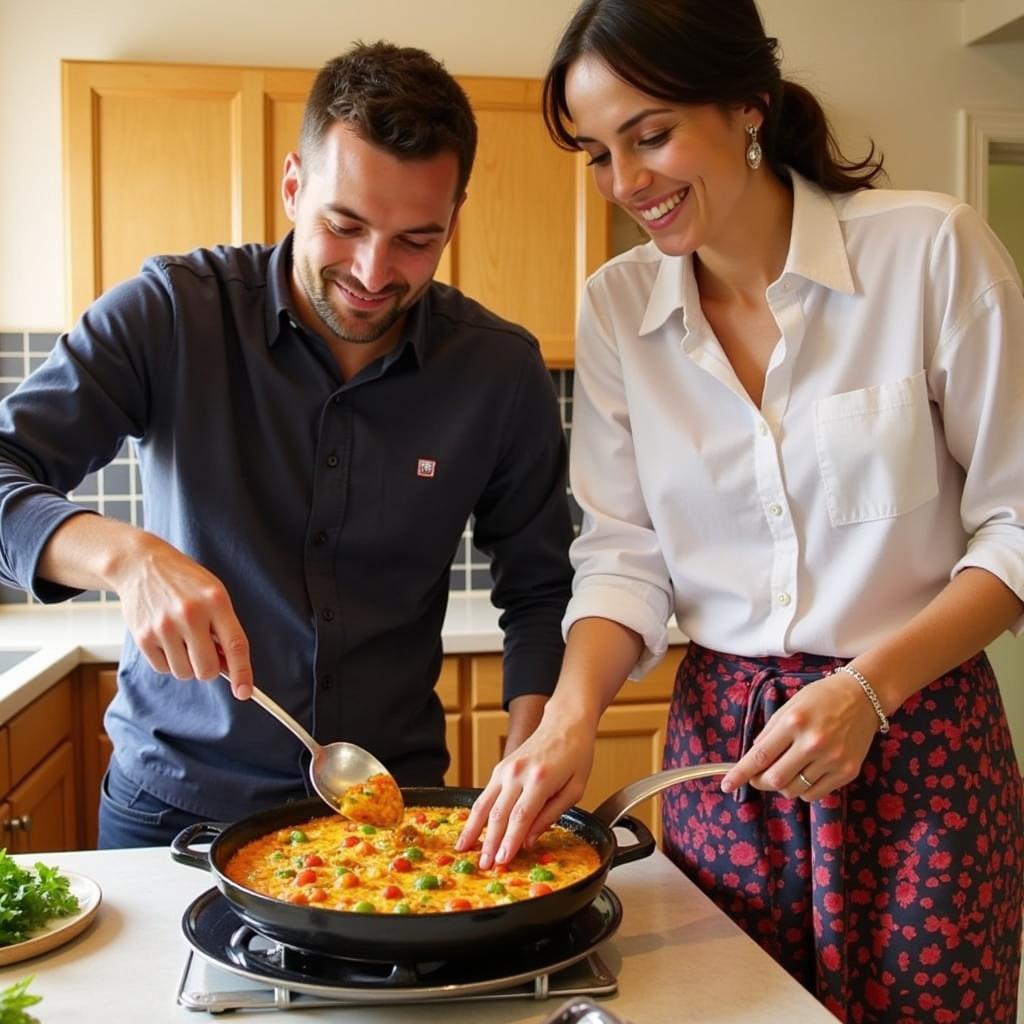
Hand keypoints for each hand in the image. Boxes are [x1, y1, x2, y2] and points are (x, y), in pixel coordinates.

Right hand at [111, 533, 252, 697]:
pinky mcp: (143, 637)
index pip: (235, 645)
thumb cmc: (185, 582)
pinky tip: (168, 639)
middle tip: (206, 651)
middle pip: (207, 669)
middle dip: (210, 668)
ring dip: (188, 664)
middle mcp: (190, 615)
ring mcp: (164, 627)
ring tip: (184, 639)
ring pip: (185, 673)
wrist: (142, 565)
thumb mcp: (214, 594)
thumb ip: (224, 628)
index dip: (243, 672)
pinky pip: (163, 669)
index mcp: (216, 601)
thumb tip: (231, 667)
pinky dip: (169, 661)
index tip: (246, 692)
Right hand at [455, 714, 597, 868]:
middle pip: (499, 814)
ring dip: (473, 830)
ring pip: (484, 804)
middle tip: (483, 866)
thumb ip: (551, 815)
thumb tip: (529, 840)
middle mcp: (518, 772)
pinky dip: (475, 814)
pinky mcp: (499, 768)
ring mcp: (505, 769)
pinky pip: (484, 795)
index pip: (521, 816)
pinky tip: (470, 829)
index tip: (502, 861)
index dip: (510, 842)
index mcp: (541, 778)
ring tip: (464, 850)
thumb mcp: (575, 789)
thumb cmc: (576, 755)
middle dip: (489, 843)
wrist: (565, 722)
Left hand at [720, 671, 880, 800]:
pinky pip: (814, 794)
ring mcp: (832, 760)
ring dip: (782, 786)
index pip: (760, 756)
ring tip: (786, 770)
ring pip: (793, 790)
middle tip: (758, 776)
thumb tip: (752, 759)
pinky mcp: (847, 772)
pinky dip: (802, 790)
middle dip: (759, 782)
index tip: (727, 785)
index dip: (740, 773)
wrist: (863, 696)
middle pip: (775, 779)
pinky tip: (804, 774)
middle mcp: (812, 743)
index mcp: (793, 723)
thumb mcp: (789, 707)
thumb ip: (769, 733)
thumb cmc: (820, 698)